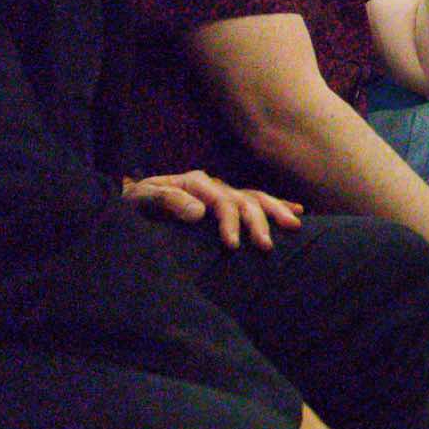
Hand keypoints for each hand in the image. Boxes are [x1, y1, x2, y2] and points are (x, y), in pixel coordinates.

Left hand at [124, 171, 301, 249]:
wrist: (131, 204)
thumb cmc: (134, 206)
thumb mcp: (141, 201)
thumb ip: (167, 201)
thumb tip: (200, 212)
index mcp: (194, 182)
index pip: (221, 200)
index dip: (230, 222)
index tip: (234, 246)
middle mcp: (213, 184)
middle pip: (244, 199)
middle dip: (258, 221)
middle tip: (266, 246)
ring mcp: (222, 192)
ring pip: (256, 198)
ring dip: (275, 212)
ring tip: (293, 227)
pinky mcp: (226, 202)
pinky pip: (256, 200)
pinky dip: (277, 204)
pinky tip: (297, 210)